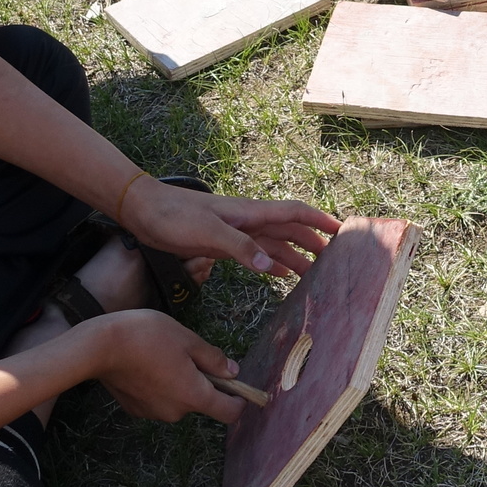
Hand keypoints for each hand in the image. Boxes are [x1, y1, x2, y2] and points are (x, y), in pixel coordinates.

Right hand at [87, 308, 246, 423]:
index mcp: (193, 395)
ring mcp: (153, 413)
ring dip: (179, 381)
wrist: (98, 347)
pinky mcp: (136, 410)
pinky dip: (160, 385)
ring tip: (162, 354)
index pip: (229, 413)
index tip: (239, 388)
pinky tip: (146, 364)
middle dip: (202, 381)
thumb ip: (213, 359)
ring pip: (179, 399)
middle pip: (201, 401)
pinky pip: (159, 399)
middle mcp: (176, 412)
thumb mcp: (187, 339)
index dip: (239, 401)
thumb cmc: (147, 336)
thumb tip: (233, 373)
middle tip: (188, 352)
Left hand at [120, 180, 337, 278]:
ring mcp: (236, 232)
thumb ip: (241, 248)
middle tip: (335, 259)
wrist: (143, 212)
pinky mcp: (223, 244)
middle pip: (290, 229)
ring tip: (314, 274)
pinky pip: (256, 253)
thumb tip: (274, 267)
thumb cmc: (174, 216)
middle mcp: (248, 221)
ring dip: (295, 255)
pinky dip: (272, 263)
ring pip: (275, 243)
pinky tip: (280, 274)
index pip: (294, 213)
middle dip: (314, 241)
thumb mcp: (208, 233)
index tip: (342, 230)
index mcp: (250, 213)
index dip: (319, 220)